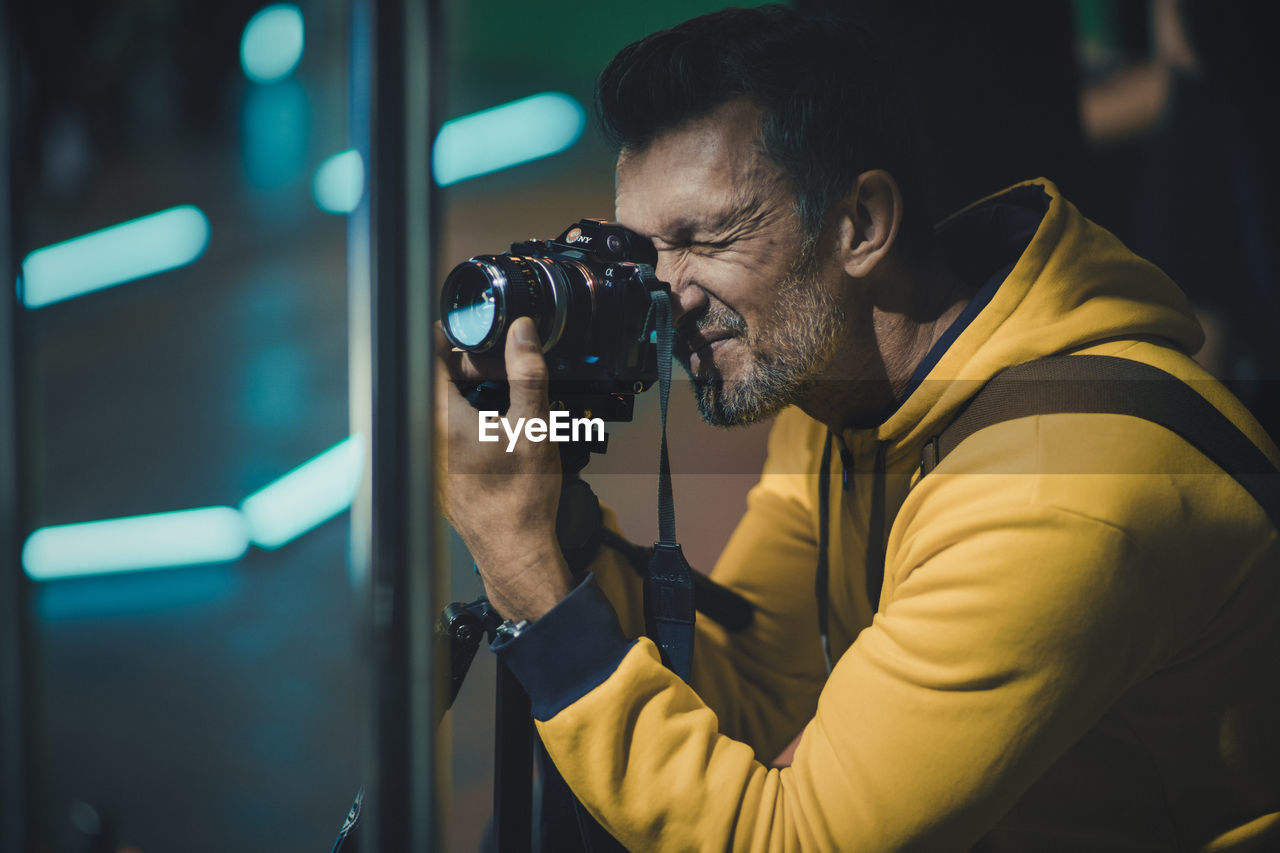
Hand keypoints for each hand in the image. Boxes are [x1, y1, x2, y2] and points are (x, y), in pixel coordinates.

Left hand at [436, 317, 572, 621]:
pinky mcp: (436, 474)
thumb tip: (522, 333)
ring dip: (471, 394)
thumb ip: (526, 372)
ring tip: (505, 400)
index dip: (454, 336)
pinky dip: (468, 420)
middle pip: (437, 380)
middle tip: (506, 368)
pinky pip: (444, 432)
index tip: (474, 329)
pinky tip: (497, 431)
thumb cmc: (519, 497)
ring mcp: (428, 457)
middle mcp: (425, 436)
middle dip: (471, 367)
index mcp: (441, 418)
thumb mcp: (533, 425)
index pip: (431, 356)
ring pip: (441, 406)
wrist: (513, 549)